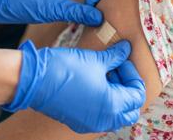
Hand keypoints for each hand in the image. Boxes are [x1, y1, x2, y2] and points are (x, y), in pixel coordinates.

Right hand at [3, 40, 145, 133]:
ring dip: (116, 94)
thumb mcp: (96, 60)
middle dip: (127, 87)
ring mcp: (90, 123)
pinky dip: (104, 100)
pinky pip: (100, 115)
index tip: (122, 59)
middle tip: (117, 68)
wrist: (35, 79)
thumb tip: (126, 49)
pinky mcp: (78, 121)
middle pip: (129, 108)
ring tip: (105, 72)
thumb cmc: (67, 68)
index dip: (132, 74)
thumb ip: (116, 56)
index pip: (137, 94)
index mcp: (112, 106)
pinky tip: (94, 81)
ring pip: (115, 113)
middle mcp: (104, 120)